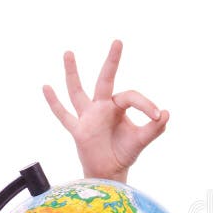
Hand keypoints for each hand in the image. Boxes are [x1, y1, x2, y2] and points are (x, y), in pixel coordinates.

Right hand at [43, 40, 168, 181]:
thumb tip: (166, 113)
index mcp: (119, 107)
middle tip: (118, 41)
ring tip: (68, 52)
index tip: (157, 115)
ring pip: (77, 91)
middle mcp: (102, 107)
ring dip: (72, 73)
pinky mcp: (77, 129)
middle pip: (105, 80)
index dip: (145, 103)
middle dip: (112, 62)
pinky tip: (46, 87)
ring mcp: (88, 117)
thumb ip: (155, 128)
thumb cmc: (125, 152)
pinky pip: (63, 114)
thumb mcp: (142, 140)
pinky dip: (54, 103)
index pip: (130, 96)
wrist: (110, 171)